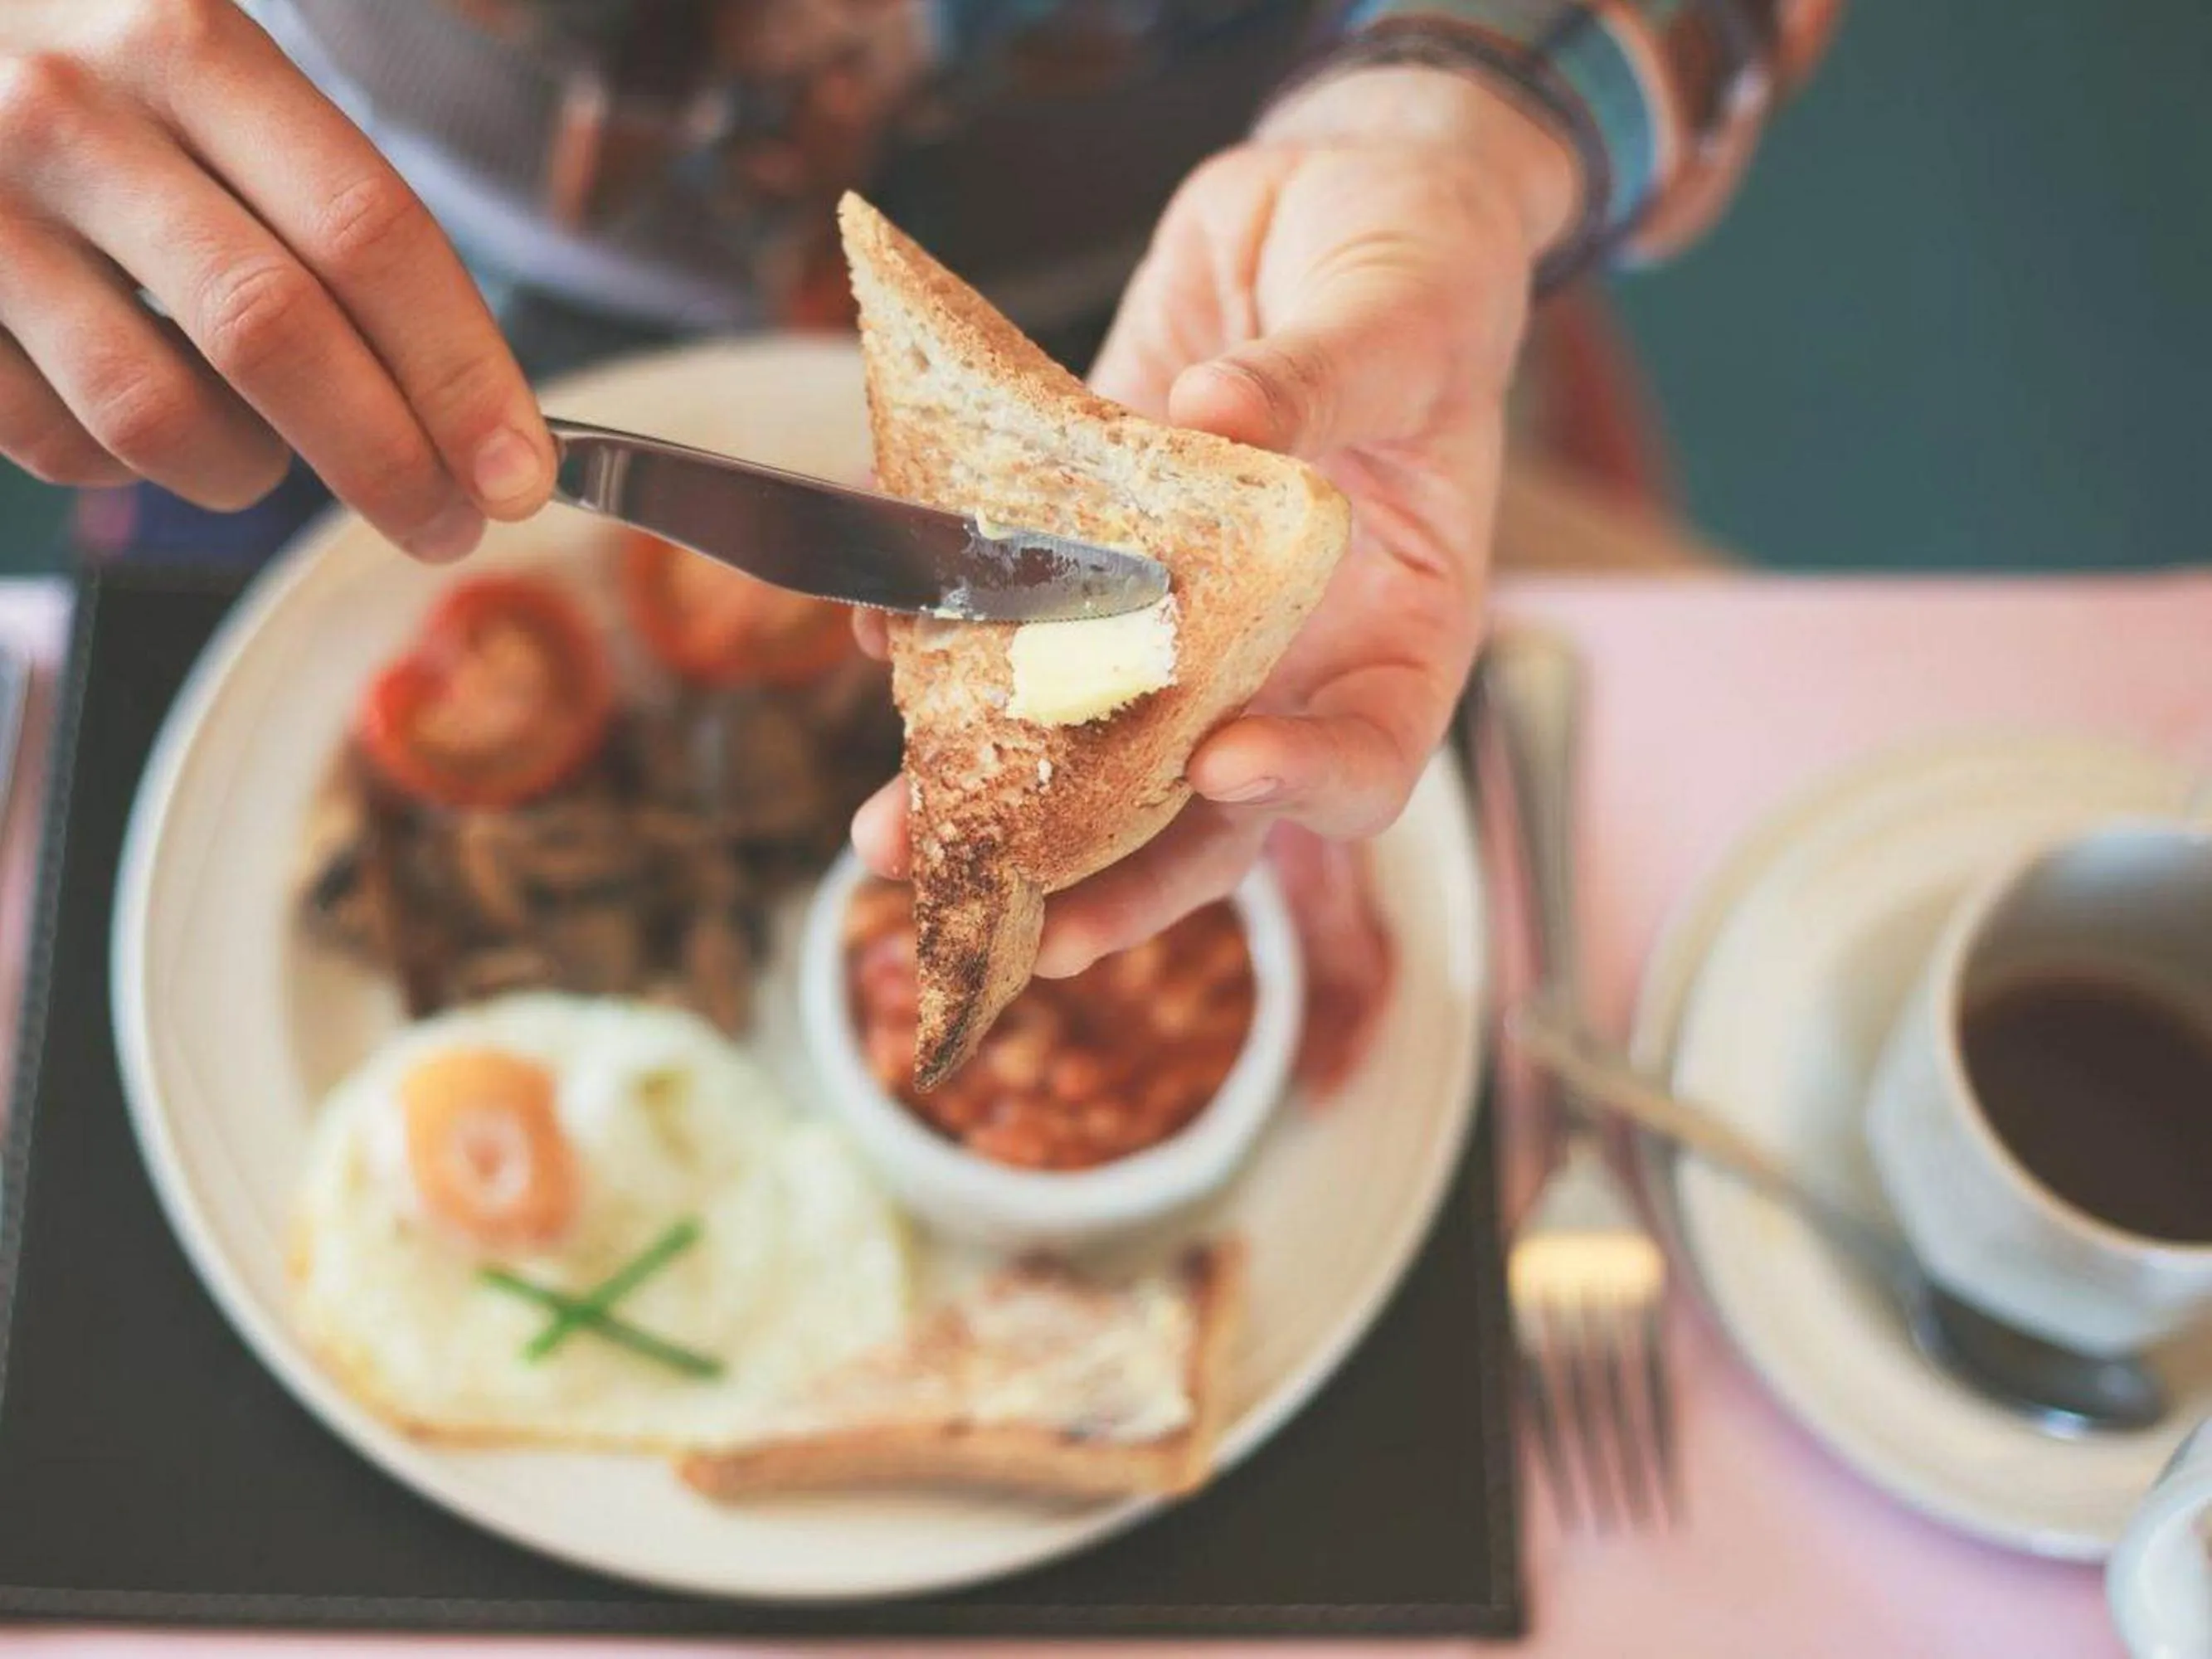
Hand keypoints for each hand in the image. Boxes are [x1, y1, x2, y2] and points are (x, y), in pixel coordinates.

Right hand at [0, 0, 552, 557]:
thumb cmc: (107, 82)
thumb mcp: (216, 77)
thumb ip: (332, 211)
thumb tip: (478, 414)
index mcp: (190, 45)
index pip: (367, 231)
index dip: (459, 371)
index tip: (520, 474)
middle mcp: (76, 114)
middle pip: (274, 332)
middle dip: (388, 461)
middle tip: (448, 525)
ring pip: (158, 414)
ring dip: (249, 472)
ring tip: (269, 454)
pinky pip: (61, 445)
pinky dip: (128, 468)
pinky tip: (144, 410)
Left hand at [855, 64, 1577, 971]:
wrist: (1330, 201)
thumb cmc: (1418, 262)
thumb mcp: (1399, 310)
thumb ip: (1321, 377)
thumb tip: (1219, 420)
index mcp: (1399, 627)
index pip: (1368, 756)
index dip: (1302, 784)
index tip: (1223, 764)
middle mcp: (1285, 651)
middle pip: (1205, 807)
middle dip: (1105, 870)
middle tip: (1010, 920)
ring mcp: (1182, 613)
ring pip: (1093, 739)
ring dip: (993, 792)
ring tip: (892, 831)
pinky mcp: (1097, 550)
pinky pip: (1023, 614)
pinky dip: (947, 633)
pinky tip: (882, 635)